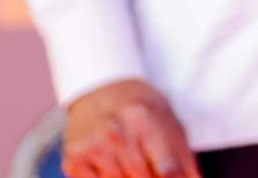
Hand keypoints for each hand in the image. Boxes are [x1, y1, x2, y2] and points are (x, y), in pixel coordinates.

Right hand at [61, 79, 198, 177]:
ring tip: (131, 162)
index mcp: (146, 120)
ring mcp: (93, 147)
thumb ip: (184, 154)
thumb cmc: (141, 107)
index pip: (168, 168)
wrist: (101, 89)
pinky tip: (112, 165)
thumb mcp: (168, 120)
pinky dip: (107, 177)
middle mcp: (117, 133)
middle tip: (149, 169)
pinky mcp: (74, 159)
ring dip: (128, 177)